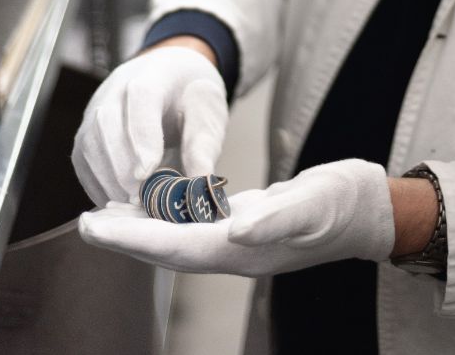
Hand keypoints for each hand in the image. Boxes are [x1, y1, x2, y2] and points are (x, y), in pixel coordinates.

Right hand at [72, 46, 227, 206]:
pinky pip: (82, 160)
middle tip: (141, 199)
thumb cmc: (191, 97)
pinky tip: (118, 201)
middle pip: (107, 124)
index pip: (141, 98)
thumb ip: (204, 145)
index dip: (141, 137)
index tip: (146, 173)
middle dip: (122, 167)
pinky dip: (97, 184)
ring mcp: (95, 109)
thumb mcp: (209, 114)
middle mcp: (115, 88)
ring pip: (89, 144)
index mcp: (154, 75)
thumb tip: (200, 183)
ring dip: (108, 179)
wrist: (171, 77)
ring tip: (132, 204)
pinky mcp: (86, 131)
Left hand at [78, 159, 395, 275]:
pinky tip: (160, 203)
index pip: (177, 247)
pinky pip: (198, 227)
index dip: (132, 238)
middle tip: (86, 222)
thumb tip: (234, 231)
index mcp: (247, 249)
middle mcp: (238, 250)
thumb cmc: (345, 204)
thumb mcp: (314, 204)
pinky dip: (171, 217)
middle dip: (126, 238)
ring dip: (142, 230)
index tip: (93, 227)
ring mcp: (243, 240)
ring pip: (180, 240)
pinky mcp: (248, 225)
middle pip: (170, 250)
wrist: (368, 209)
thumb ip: (275, 220)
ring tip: (109, 214)